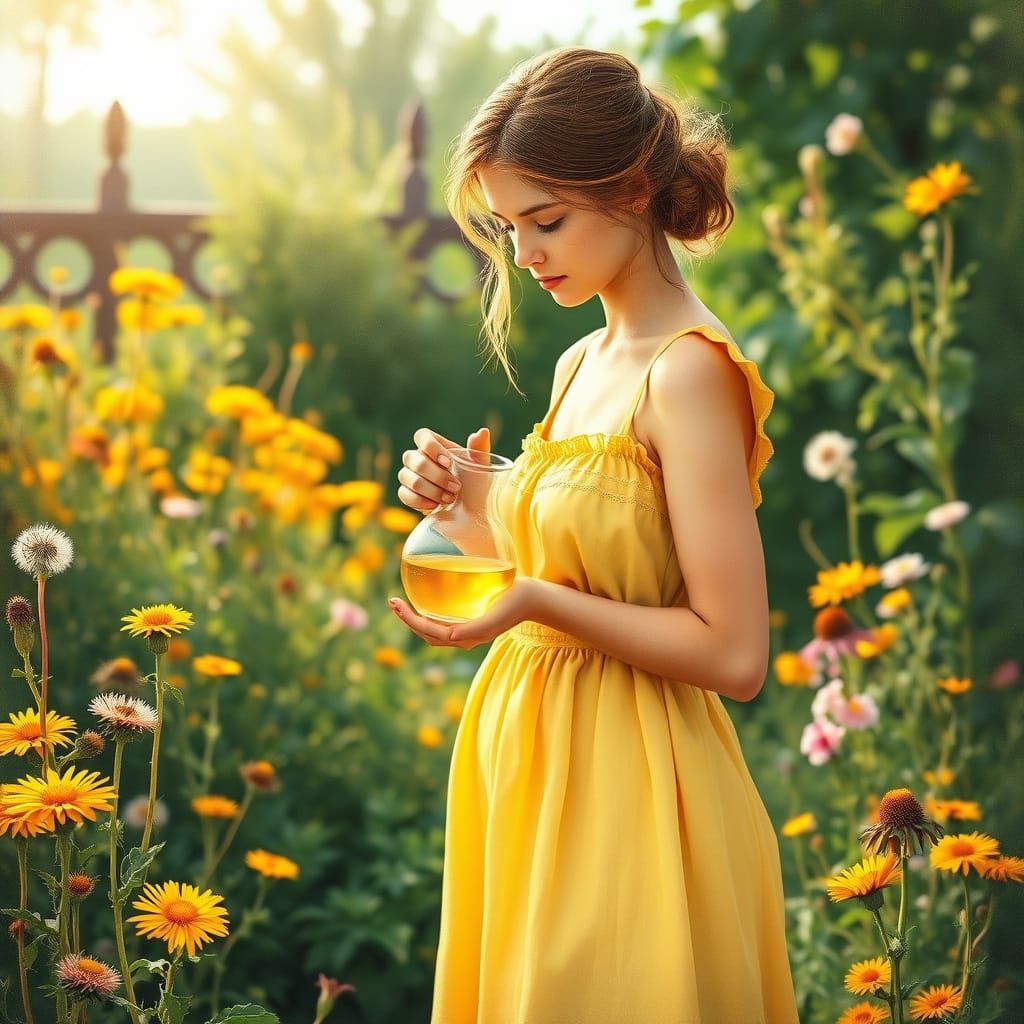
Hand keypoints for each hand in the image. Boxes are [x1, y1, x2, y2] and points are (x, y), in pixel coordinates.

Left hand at [388, 577, 539, 649]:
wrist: (531, 597)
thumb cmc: (514, 602)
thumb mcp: (496, 616)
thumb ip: (474, 628)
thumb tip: (450, 636)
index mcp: (466, 637)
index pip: (430, 632)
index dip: (410, 621)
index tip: (396, 604)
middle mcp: (463, 636)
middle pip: (427, 633)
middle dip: (407, 620)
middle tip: (392, 602)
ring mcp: (467, 628)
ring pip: (433, 629)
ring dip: (414, 618)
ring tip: (400, 603)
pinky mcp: (470, 619)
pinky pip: (443, 620)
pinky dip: (428, 613)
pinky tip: (424, 599)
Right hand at [397, 425, 490, 513]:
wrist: (469, 513)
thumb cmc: (474, 486)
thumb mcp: (480, 467)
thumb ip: (480, 448)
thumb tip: (482, 432)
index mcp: (435, 446)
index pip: (422, 436)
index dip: (432, 448)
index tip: (449, 464)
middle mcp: (418, 458)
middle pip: (412, 458)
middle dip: (436, 475)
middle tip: (456, 488)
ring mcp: (409, 475)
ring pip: (406, 477)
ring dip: (431, 490)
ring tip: (449, 499)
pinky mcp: (406, 494)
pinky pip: (403, 494)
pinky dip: (420, 501)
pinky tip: (436, 506)